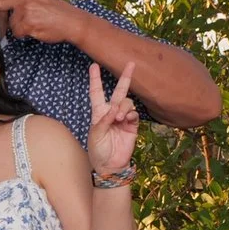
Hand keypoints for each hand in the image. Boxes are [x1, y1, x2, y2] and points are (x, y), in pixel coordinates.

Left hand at [86, 61, 139, 176]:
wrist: (110, 166)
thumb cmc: (98, 151)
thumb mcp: (95, 135)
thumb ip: (103, 121)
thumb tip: (114, 109)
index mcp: (98, 113)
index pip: (97, 93)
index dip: (95, 79)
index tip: (94, 66)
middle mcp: (111, 113)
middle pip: (119, 91)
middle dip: (125, 77)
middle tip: (131, 63)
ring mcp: (123, 118)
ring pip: (127, 102)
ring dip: (123, 107)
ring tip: (118, 118)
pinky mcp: (132, 126)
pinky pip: (134, 114)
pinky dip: (131, 114)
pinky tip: (126, 119)